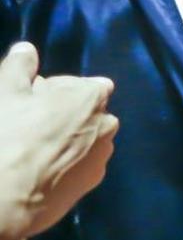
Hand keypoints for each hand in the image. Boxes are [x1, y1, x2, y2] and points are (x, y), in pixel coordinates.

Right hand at [0, 43, 118, 239]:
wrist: (5, 199)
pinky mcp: (88, 186)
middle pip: (87, 112)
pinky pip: (79, 166)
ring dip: (66, 139)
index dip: (59, 90)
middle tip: (30, 122)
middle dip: (65, 114)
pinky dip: (64, 164)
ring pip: (85, 140)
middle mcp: (106, 126)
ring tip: (31, 147)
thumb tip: (26, 50)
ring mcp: (100, 158)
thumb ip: (20, 64)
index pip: (87, 84)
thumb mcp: (6, 89)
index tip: (34, 98)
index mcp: (93, 98)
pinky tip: (38, 168)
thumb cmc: (7, 135)